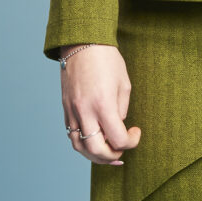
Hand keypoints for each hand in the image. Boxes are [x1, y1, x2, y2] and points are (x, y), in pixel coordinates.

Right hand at [60, 44, 141, 165]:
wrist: (83, 43)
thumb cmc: (107, 59)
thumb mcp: (123, 83)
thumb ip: (121, 109)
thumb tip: (117, 126)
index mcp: (103, 104)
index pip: (117, 139)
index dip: (130, 142)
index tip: (135, 132)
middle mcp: (85, 112)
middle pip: (96, 151)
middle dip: (111, 157)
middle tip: (122, 152)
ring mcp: (72, 111)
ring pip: (79, 147)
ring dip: (94, 156)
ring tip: (108, 154)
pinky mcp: (65, 109)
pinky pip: (71, 135)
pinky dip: (83, 144)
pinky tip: (94, 141)